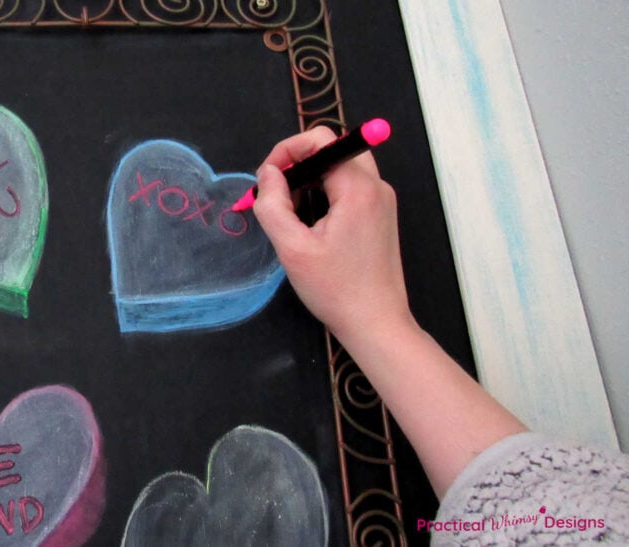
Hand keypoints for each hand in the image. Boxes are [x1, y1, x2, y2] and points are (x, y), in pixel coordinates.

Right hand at [253, 126, 413, 341]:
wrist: (376, 324)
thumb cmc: (335, 289)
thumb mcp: (293, 248)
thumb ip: (273, 205)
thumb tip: (267, 174)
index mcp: (358, 188)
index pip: (320, 141)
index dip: (287, 151)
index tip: (267, 180)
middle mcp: (376, 187)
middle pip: (333, 149)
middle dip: (299, 162)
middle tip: (278, 192)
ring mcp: (382, 202)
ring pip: (342, 168)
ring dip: (312, 178)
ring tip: (291, 211)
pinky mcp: (381, 217)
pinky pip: (350, 188)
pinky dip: (326, 193)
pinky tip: (311, 223)